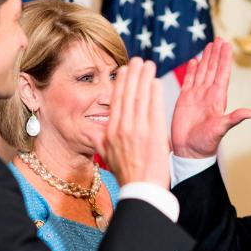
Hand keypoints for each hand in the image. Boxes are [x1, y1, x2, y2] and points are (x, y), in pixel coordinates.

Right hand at [94, 58, 169, 187]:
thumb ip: (102, 140)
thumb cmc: (127, 175)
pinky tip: (156, 82)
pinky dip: (155, 93)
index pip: (116, 101)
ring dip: (145, 78)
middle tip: (138, 60)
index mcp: (110, 132)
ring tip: (149, 65)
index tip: (125, 70)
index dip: (121, 83)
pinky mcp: (153, 134)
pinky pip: (154, 108)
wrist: (141, 190)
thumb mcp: (106, 155)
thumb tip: (94, 132)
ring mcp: (138, 131)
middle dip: (133, 74)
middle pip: (128, 95)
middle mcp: (122, 128)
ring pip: (141, 98)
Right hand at [171, 38, 250, 157]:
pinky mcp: (184, 100)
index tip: (227, 44)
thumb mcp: (221, 129)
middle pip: (213, 69)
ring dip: (205, 59)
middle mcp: (207, 95)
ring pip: (201, 72)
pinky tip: (193, 61)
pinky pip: (188, 81)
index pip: (222, 74)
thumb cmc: (206, 143)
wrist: (189, 151)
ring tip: (209, 45)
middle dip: (216, 54)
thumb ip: (234, 119)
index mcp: (217, 99)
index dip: (224, 59)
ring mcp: (196, 97)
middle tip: (219, 39)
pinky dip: (191, 70)